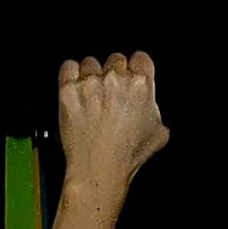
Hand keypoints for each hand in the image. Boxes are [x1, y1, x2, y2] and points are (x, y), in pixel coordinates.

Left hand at [57, 50, 169, 198]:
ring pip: (91, 63)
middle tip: (111, 96)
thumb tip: (151, 107)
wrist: (99, 170)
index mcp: (141, 86)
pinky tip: (77, 89)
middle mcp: (115, 80)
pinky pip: (69, 67)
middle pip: (116, 59)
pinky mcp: (68, 89)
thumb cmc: (127, 156)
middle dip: (114, 75)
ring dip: (91, 76)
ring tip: (92, 97)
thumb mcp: (158, 135)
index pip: (141, 58)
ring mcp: (90, 83)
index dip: (136, 69)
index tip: (132, 77)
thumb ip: (156, 111)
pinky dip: (71, 75)